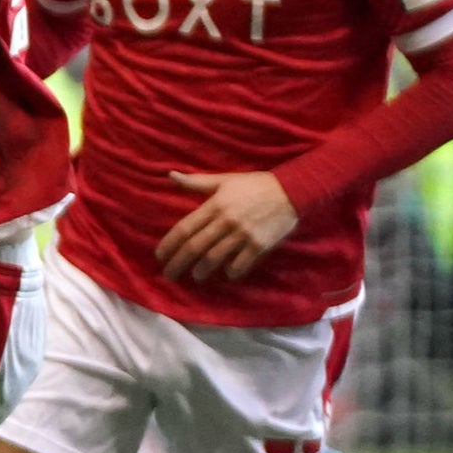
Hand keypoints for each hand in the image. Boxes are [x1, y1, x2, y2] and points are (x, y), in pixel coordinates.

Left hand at [156, 170, 300, 282]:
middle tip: (169, 274)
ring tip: (196, 276)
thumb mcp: (224, 180)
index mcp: (215, 205)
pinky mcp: (260, 245)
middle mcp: (226, 221)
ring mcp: (243, 234)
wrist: (292, 190)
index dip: (169, 244)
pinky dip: (231, 271)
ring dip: (202, 270)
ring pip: (215, 258)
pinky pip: (240, 264)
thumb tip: (170, 175)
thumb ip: (196, 182)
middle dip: (179, 263)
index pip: (185, 228)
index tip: (159, 256)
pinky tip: (226, 274)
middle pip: (195, 247)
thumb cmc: (254, 185)